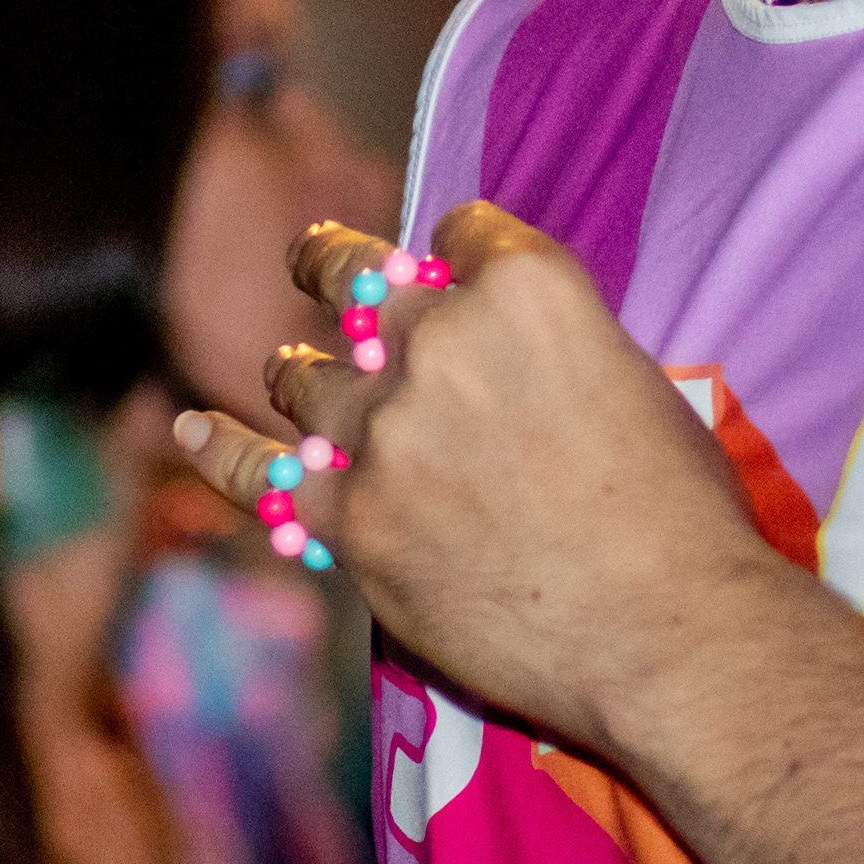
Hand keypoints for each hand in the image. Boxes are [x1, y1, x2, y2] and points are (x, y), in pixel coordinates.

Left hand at [171, 200, 773, 755]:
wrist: (669, 630)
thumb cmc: (679, 516)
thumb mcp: (630, 379)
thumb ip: (548, 346)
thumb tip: (504, 358)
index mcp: (524, 288)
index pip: (458, 233)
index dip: (451, 253)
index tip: (446, 269)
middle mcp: (440, 340)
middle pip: (359, 282)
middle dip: (337, 270)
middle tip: (320, 263)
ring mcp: (383, 430)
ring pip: (304, 377)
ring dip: (300, 376)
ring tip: (293, 375)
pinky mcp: (348, 519)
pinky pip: (253, 473)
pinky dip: (214, 447)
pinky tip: (185, 429)